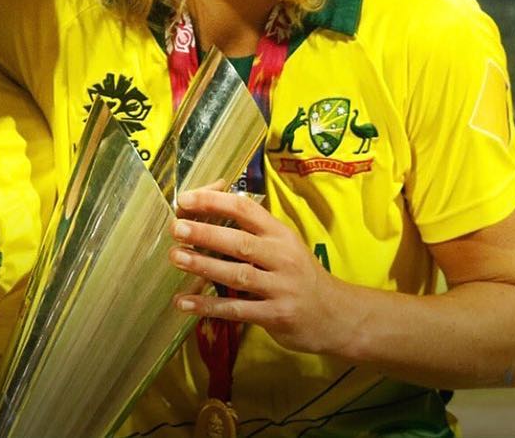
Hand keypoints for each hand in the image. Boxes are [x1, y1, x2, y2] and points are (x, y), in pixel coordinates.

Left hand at [169, 185, 350, 355]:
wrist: (337, 315)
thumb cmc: (299, 273)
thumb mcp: (283, 244)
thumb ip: (251, 227)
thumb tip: (208, 201)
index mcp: (280, 233)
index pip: (246, 208)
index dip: (214, 201)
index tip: (185, 200)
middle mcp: (282, 257)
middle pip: (240, 241)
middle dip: (206, 232)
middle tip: (176, 228)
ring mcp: (281, 287)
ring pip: (237, 274)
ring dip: (204, 266)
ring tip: (176, 258)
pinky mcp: (277, 316)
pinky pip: (238, 310)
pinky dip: (209, 307)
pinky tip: (184, 303)